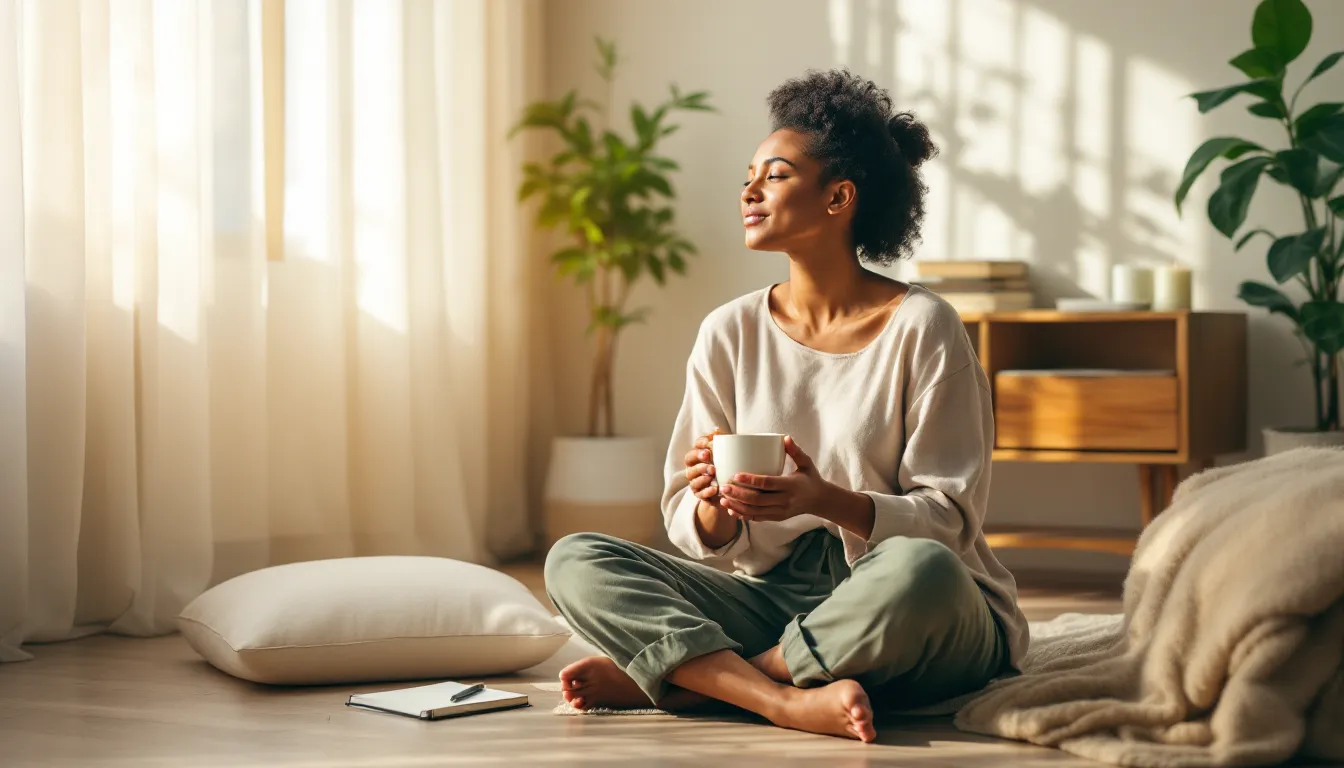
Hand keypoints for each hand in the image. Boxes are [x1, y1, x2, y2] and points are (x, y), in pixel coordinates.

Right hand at [683, 427, 724, 512]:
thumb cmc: (727, 467)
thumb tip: (716, 430)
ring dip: (702, 473)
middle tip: (709, 456)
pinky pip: (699, 493)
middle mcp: (693, 467)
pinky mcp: (699, 493)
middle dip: (698, 457)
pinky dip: (706, 490)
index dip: (701, 443)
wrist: (730, 489)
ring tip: (713, 472)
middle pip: (689, 459)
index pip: (696, 445)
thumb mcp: (727, 453)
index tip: (709, 444)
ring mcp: (694, 481)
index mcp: (699, 454)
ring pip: (692, 477)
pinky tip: (715, 488)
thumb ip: (723, 440)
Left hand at [718, 436, 841, 522]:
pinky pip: (758, 518)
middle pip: (757, 499)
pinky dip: (743, 515)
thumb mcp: (806, 463)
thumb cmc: (811, 478)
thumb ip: (795, 451)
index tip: (735, 474)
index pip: (767, 483)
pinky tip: (731, 509)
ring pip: (755, 511)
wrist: (820, 500)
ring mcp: (781, 511)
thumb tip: (785, 437)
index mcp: (791, 485)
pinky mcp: (777, 517)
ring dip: (737, 506)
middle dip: (738, 494)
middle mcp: (785, 500)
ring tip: (722, 498)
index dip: (750, 480)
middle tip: (723, 486)